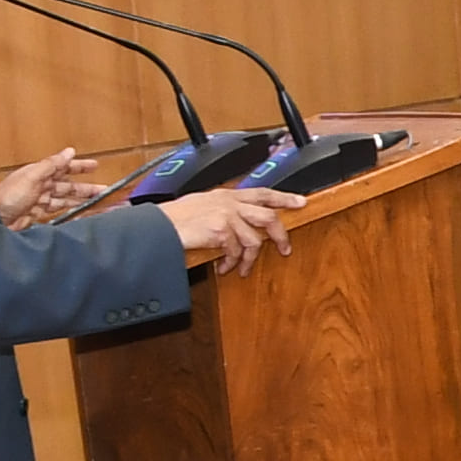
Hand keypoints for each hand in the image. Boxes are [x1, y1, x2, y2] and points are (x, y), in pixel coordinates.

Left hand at [0, 147, 104, 227]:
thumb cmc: (9, 196)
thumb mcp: (32, 176)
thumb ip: (52, 164)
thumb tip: (69, 151)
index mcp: (40, 174)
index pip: (64, 168)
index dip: (80, 166)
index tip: (95, 165)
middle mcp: (42, 186)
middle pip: (69, 186)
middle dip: (88, 188)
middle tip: (106, 190)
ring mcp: (40, 201)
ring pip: (67, 200)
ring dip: (84, 201)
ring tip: (101, 204)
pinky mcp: (38, 215)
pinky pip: (61, 212)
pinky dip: (73, 212)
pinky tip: (83, 214)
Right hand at [162, 187, 300, 273]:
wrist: (158, 226)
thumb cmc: (175, 218)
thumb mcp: (203, 204)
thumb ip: (224, 208)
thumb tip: (240, 219)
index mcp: (227, 195)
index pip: (262, 192)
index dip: (284, 197)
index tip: (301, 201)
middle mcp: (229, 202)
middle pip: (268, 216)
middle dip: (281, 235)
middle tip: (284, 248)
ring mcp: (226, 215)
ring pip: (254, 239)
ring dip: (249, 259)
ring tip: (242, 268)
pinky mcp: (220, 230)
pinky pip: (235, 251)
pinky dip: (232, 263)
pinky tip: (224, 267)